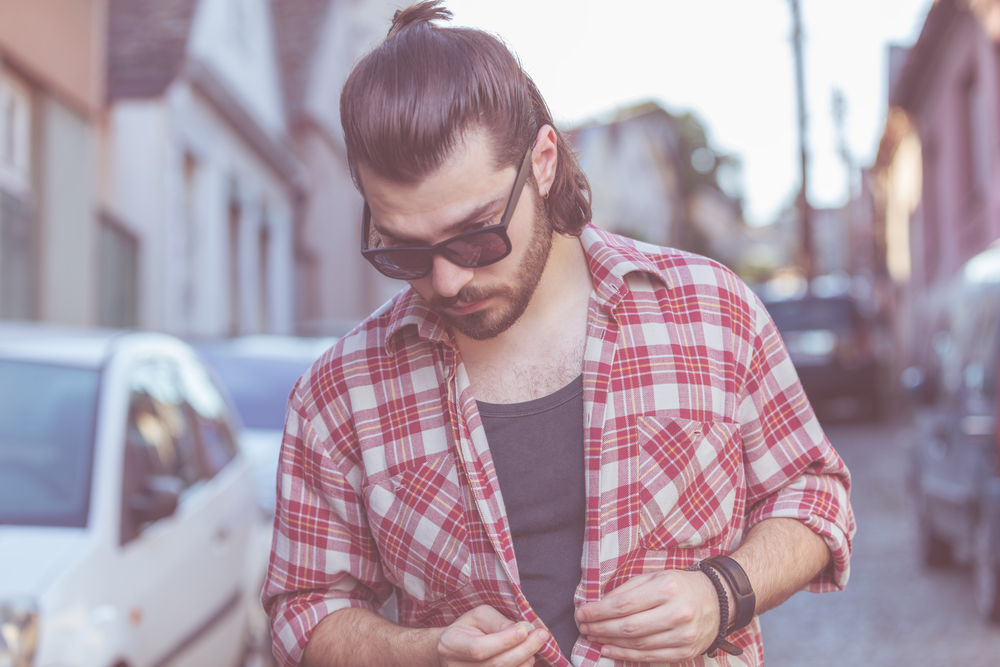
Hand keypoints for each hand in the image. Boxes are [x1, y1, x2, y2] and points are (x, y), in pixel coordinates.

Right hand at [437, 605, 548, 666]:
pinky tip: (528, 658)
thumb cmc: (468, 628)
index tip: (526, 630)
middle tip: (542, 636)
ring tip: (534, 645)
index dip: (504, 641)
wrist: (452, 649)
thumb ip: (499, 623)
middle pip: (496, 665)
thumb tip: (524, 631)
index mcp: (452, 645)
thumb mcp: (479, 616)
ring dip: (526, 661)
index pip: (480, 649)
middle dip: (524, 650)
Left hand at [575, 569, 723, 663]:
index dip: (598, 611)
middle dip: (600, 628)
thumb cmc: (680, 586)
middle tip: (583, 627)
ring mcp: (683, 635)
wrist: (718, 601)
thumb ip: (627, 590)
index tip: (581, 612)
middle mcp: (677, 612)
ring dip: (609, 642)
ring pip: (637, 644)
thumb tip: (598, 605)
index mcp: (667, 588)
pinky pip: (649, 657)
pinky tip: (609, 650)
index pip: (624, 604)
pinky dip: (625, 655)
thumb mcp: (655, 576)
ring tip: (593, 637)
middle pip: (628, 626)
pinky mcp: (685, 652)